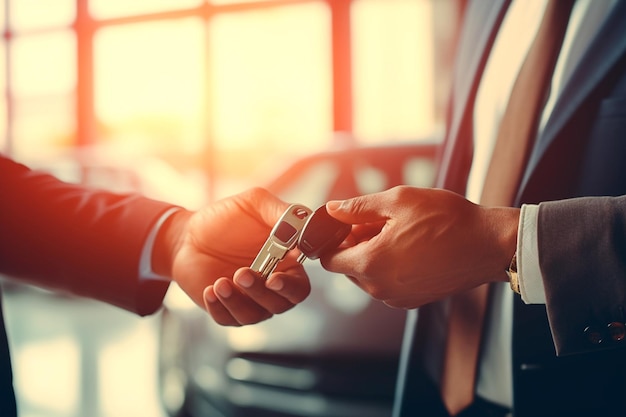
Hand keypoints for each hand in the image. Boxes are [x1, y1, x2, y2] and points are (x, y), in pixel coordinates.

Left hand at [155, 188, 310, 325]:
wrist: (187, 235)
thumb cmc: (227, 218)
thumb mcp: (256, 204)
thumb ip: (282, 212)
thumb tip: (303, 222)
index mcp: (286, 264)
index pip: (301, 286)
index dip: (291, 286)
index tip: (274, 278)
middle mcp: (271, 286)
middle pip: (281, 304)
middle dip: (262, 293)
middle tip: (243, 274)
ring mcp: (249, 300)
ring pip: (255, 315)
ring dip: (238, 301)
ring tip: (221, 282)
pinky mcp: (226, 309)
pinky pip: (228, 319)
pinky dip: (220, 308)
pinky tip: (211, 290)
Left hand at [320, 186, 518, 307]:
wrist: (489, 245)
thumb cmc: (448, 220)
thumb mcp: (398, 201)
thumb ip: (358, 207)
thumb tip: (332, 209)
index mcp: (372, 264)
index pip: (329, 261)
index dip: (333, 240)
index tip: (348, 225)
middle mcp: (381, 288)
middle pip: (348, 268)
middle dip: (356, 245)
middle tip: (379, 222)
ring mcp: (398, 298)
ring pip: (368, 276)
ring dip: (374, 255)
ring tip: (399, 232)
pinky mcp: (413, 301)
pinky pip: (388, 284)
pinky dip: (390, 267)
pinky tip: (410, 247)